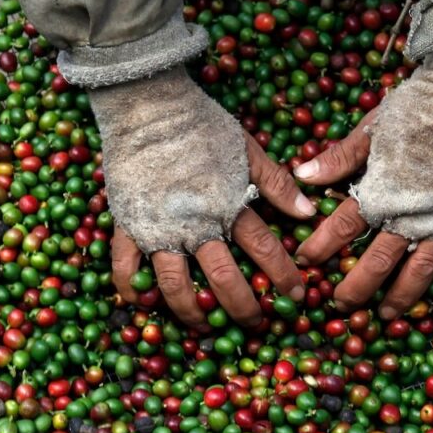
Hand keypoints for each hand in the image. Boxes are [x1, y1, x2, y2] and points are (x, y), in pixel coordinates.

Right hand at [94, 68, 314, 332]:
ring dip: (193, 313)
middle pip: (225, 279)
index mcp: (228, 206)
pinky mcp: (127, 225)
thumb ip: (277, 184)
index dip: (284, 276)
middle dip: (244, 308)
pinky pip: (125, 267)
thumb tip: (308, 213)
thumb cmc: (200, 123)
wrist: (146, 105)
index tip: (297, 295)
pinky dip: (133, 290)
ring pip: (177, 286)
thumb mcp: (247, 149)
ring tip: (205, 327)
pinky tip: (144, 304)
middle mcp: (195, 226)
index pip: (265, 251)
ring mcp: (158, 229)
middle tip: (256, 325)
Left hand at [292, 43, 432, 318]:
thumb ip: (338, 158)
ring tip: (388, 315)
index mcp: (382, 191)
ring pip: (421, 270)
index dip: (320, 248)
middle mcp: (413, 214)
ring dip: (403, 296)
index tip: (306, 262)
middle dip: (356, 288)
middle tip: (341, 305)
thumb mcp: (371, 128)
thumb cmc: (418, 105)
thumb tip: (301, 176)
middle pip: (378, 262)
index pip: (342, 229)